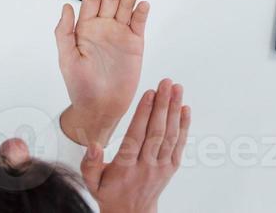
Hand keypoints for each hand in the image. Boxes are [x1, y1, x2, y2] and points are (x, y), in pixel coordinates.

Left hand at [56, 0, 148, 146]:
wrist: (100, 108)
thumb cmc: (80, 87)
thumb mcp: (66, 59)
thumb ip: (64, 32)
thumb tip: (66, 8)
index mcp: (85, 29)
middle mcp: (103, 28)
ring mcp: (119, 35)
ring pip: (126, 7)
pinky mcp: (134, 44)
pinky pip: (139, 23)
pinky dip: (141, 12)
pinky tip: (142, 3)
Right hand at [81, 79, 188, 212]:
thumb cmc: (110, 193)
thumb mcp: (92, 183)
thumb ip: (90, 164)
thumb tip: (94, 145)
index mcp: (124, 168)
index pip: (135, 137)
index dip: (143, 114)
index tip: (149, 93)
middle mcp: (145, 167)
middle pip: (156, 132)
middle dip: (162, 105)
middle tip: (167, 82)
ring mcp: (161, 167)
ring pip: (170, 136)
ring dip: (174, 110)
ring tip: (177, 88)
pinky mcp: (171, 168)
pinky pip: (179, 145)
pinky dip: (184, 126)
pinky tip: (185, 108)